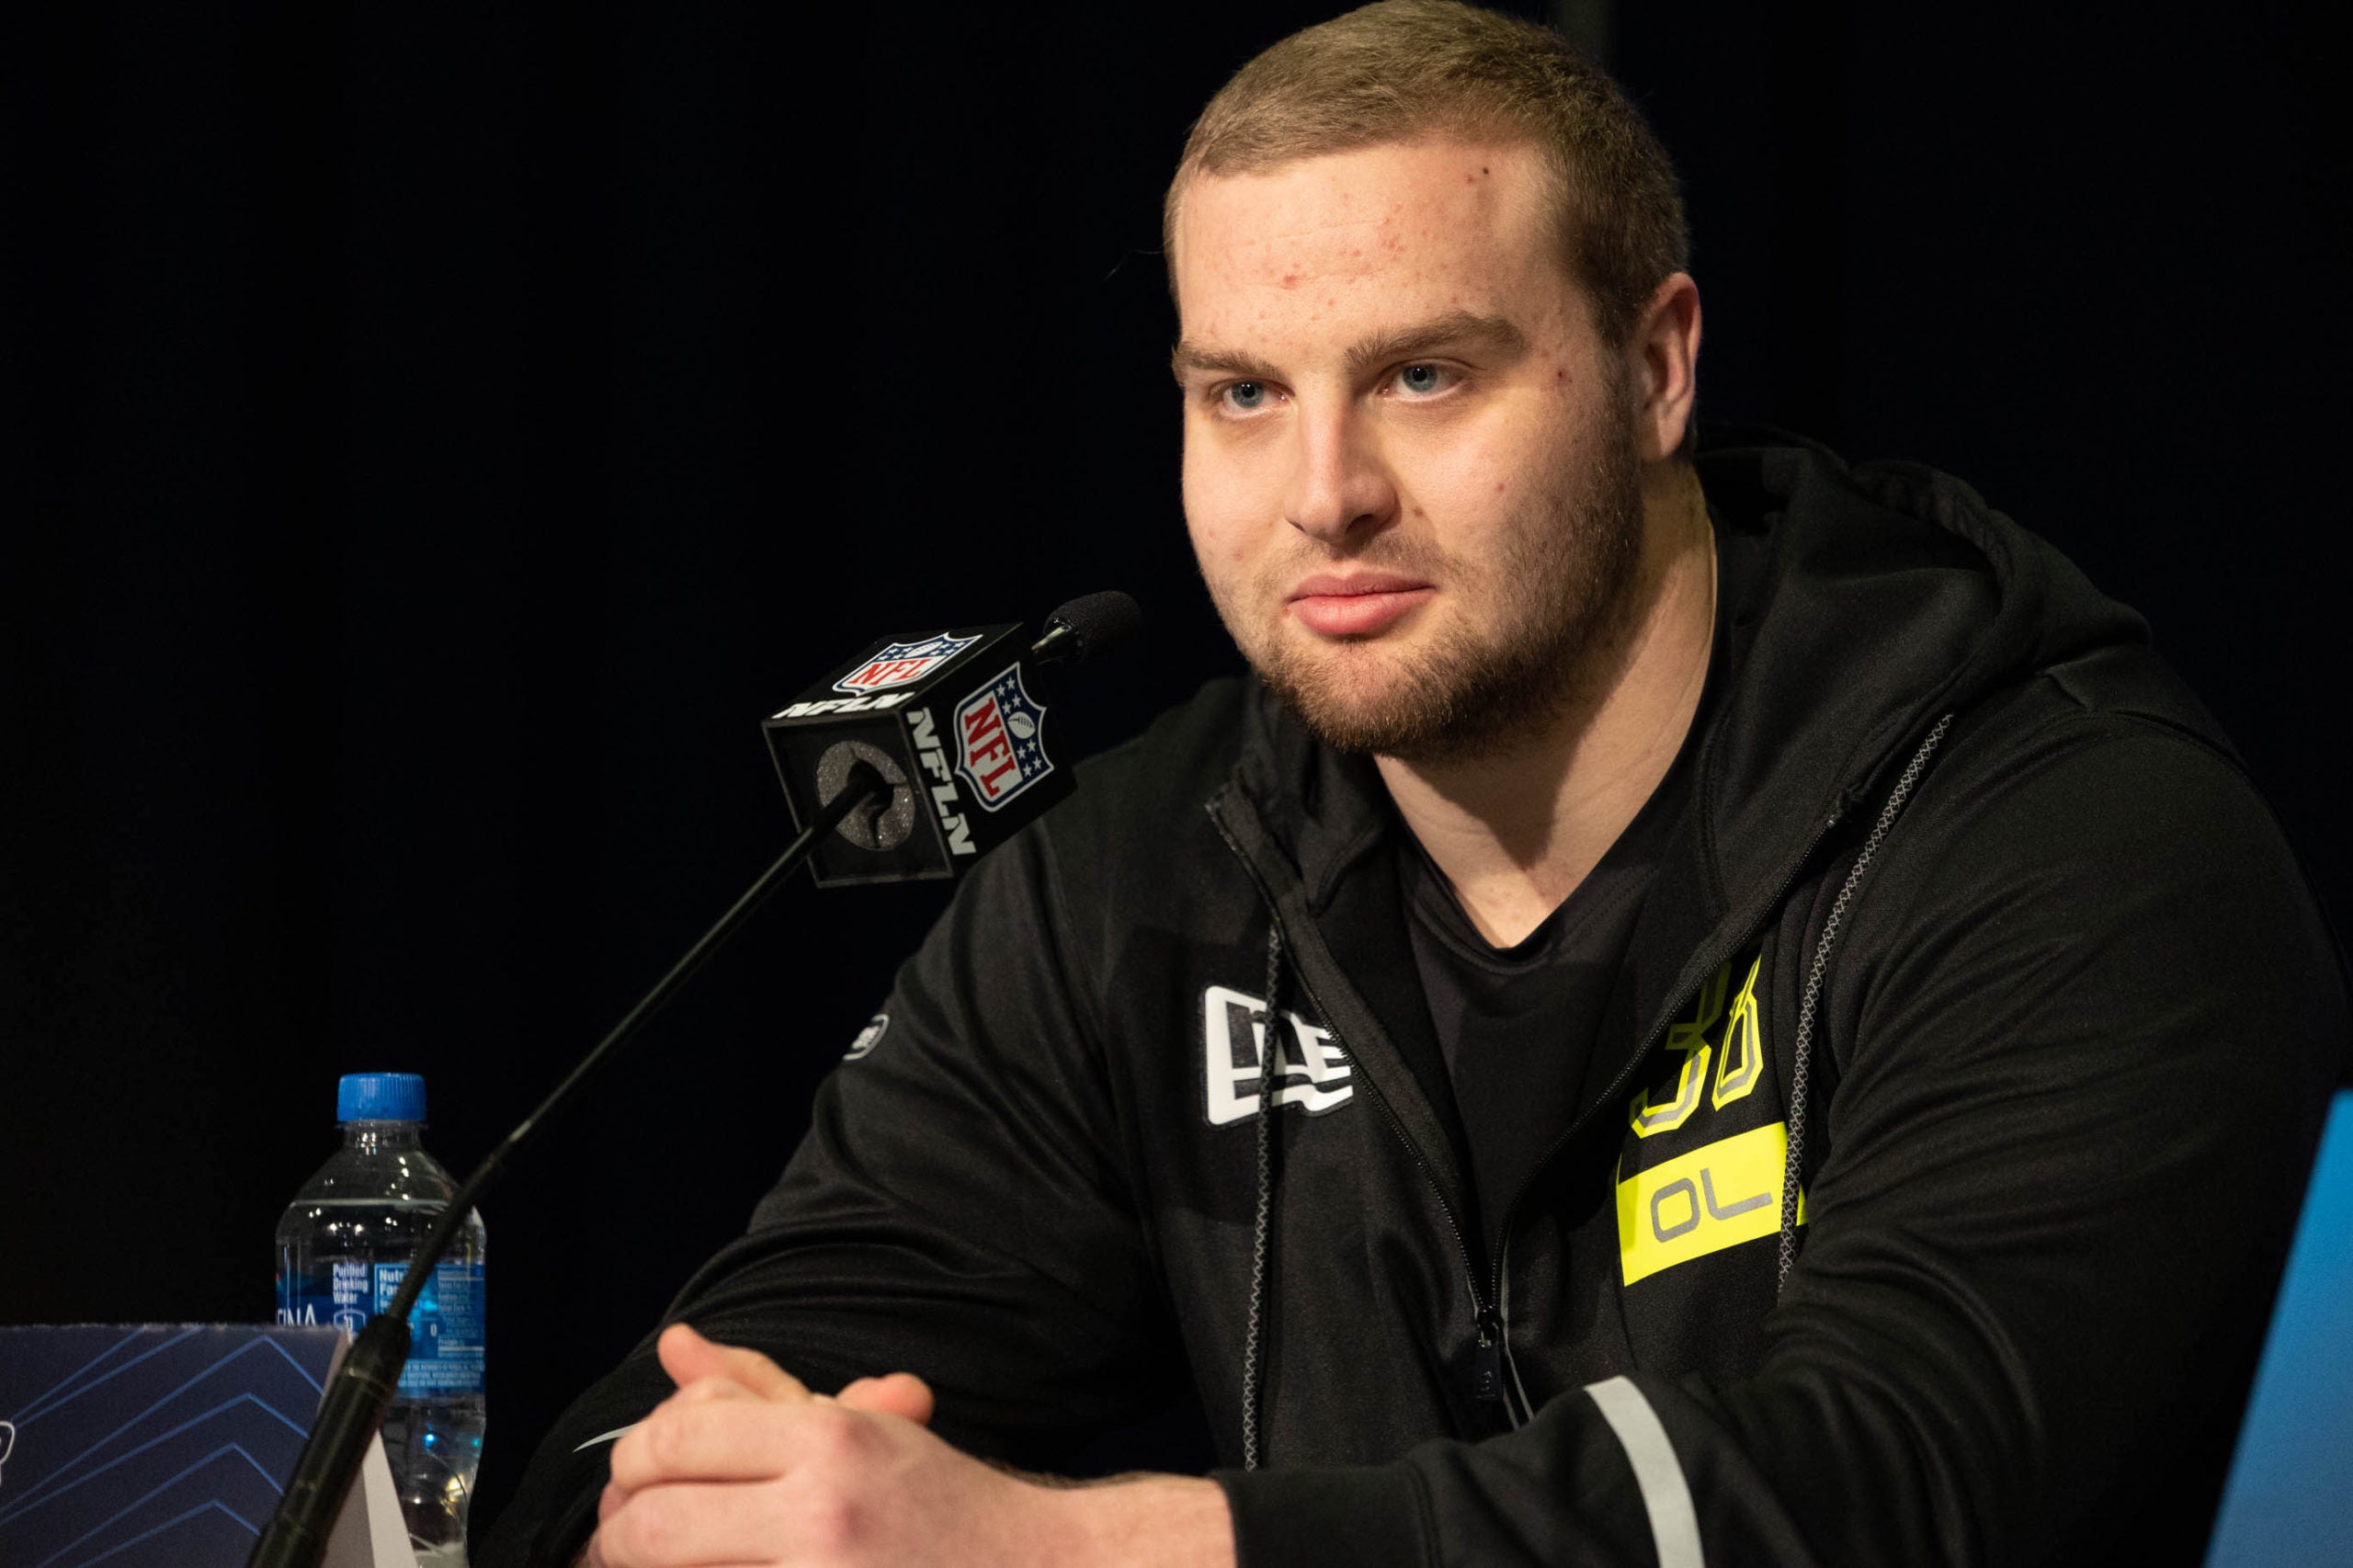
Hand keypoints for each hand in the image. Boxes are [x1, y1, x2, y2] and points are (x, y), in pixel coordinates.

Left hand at [583, 1324, 1229, 1566]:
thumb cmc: (942, 1506)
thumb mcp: (859, 1428)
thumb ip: (760, 1390)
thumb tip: (676, 1347)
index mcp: (830, 1442)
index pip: (672, 1443)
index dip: (632, 1465)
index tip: (637, 1483)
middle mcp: (822, 1515)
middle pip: (650, 1525)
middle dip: (620, 1537)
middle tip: (629, 1541)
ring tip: (659, 1562)